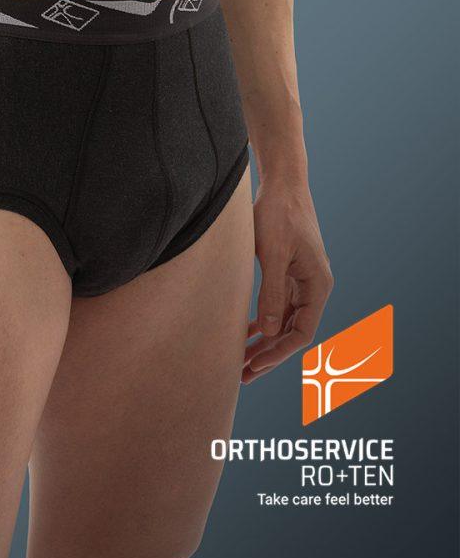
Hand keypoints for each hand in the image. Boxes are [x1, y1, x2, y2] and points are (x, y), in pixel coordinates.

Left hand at [243, 177, 332, 383]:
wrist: (282, 184)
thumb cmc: (278, 215)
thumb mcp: (271, 255)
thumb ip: (272, 293)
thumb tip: (270, 332)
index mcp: (317, 284)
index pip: (302, 332)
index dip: (279, 353)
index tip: (255, 365)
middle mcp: (314, 286)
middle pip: (293, 331)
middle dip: (269, 353)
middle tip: (242, 373)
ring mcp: (301, 280)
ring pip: (284, 321)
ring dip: (264, 340)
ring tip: (240, 359)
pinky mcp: (288, 272)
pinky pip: (278, 306)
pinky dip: (263, 320)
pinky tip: (246, 331)